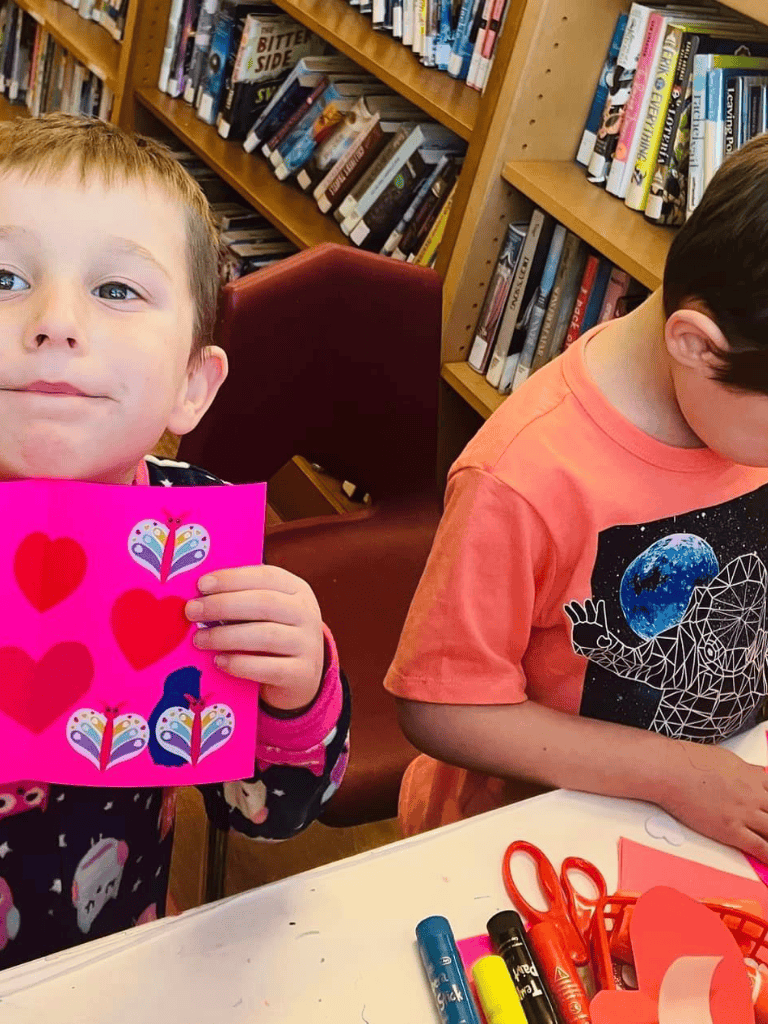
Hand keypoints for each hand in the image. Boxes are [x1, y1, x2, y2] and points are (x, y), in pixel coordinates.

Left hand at [185, 565, 324, 712]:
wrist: (300, 676)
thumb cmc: (271, 635)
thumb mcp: (266, 612)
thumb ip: (241, 599)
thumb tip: (199, 593)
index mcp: (297, 589)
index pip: (267, 576)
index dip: (233, 578)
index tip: (202, 584)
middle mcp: (306, 613)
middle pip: (264, 603)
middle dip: (222, 605)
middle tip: (192, 611)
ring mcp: (308, 644)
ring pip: (265, 635)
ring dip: (226, 636)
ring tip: (199, 640)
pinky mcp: (302, 673)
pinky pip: (268, 667)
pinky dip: (239, 664)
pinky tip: (218, 661)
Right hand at [564, 599, 610, 651]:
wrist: (591, 648)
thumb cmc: (599, 647)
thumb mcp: (603, 645)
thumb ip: (604, 642)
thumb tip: (608, 641)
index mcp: (600, 626)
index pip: (601, 616)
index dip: (601, 609)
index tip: (601, 602)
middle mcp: (592, 623)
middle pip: (590, 613)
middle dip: (589, 607)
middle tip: (587, 601)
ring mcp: (584, 623)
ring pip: (581, 614)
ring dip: (577, 608)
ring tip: (572, 602)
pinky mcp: (577, 625)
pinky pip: (573, 617)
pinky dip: (570, 611)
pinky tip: (565, 606)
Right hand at [662, 741, 767, 862]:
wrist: (670, 771)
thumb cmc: (690, 761)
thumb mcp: (726, 758)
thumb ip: (746, 769)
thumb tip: (754, 773)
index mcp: (753, 776)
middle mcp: (753, 795)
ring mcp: (743, 813)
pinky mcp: (731, 830)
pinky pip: (759, 847)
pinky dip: (767, 856)